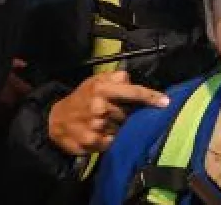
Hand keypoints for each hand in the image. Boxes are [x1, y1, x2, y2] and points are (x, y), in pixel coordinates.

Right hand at [47, 71, 169, 155]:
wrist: (55, 120)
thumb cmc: (81, 98)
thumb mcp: (95, 81)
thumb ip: (115, 78)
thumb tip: (130, 80)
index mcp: (102, 88)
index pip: (133, 92)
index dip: (151, 97)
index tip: (166, 102)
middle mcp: (100, 107)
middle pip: (130, 113)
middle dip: (128, 114)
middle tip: (115, 113)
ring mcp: (96, 126)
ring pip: (123, 128)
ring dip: (118, 127)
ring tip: (105, 123)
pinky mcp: (93, 142)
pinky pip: (113, 142)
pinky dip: (111, 139)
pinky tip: (101, 133)